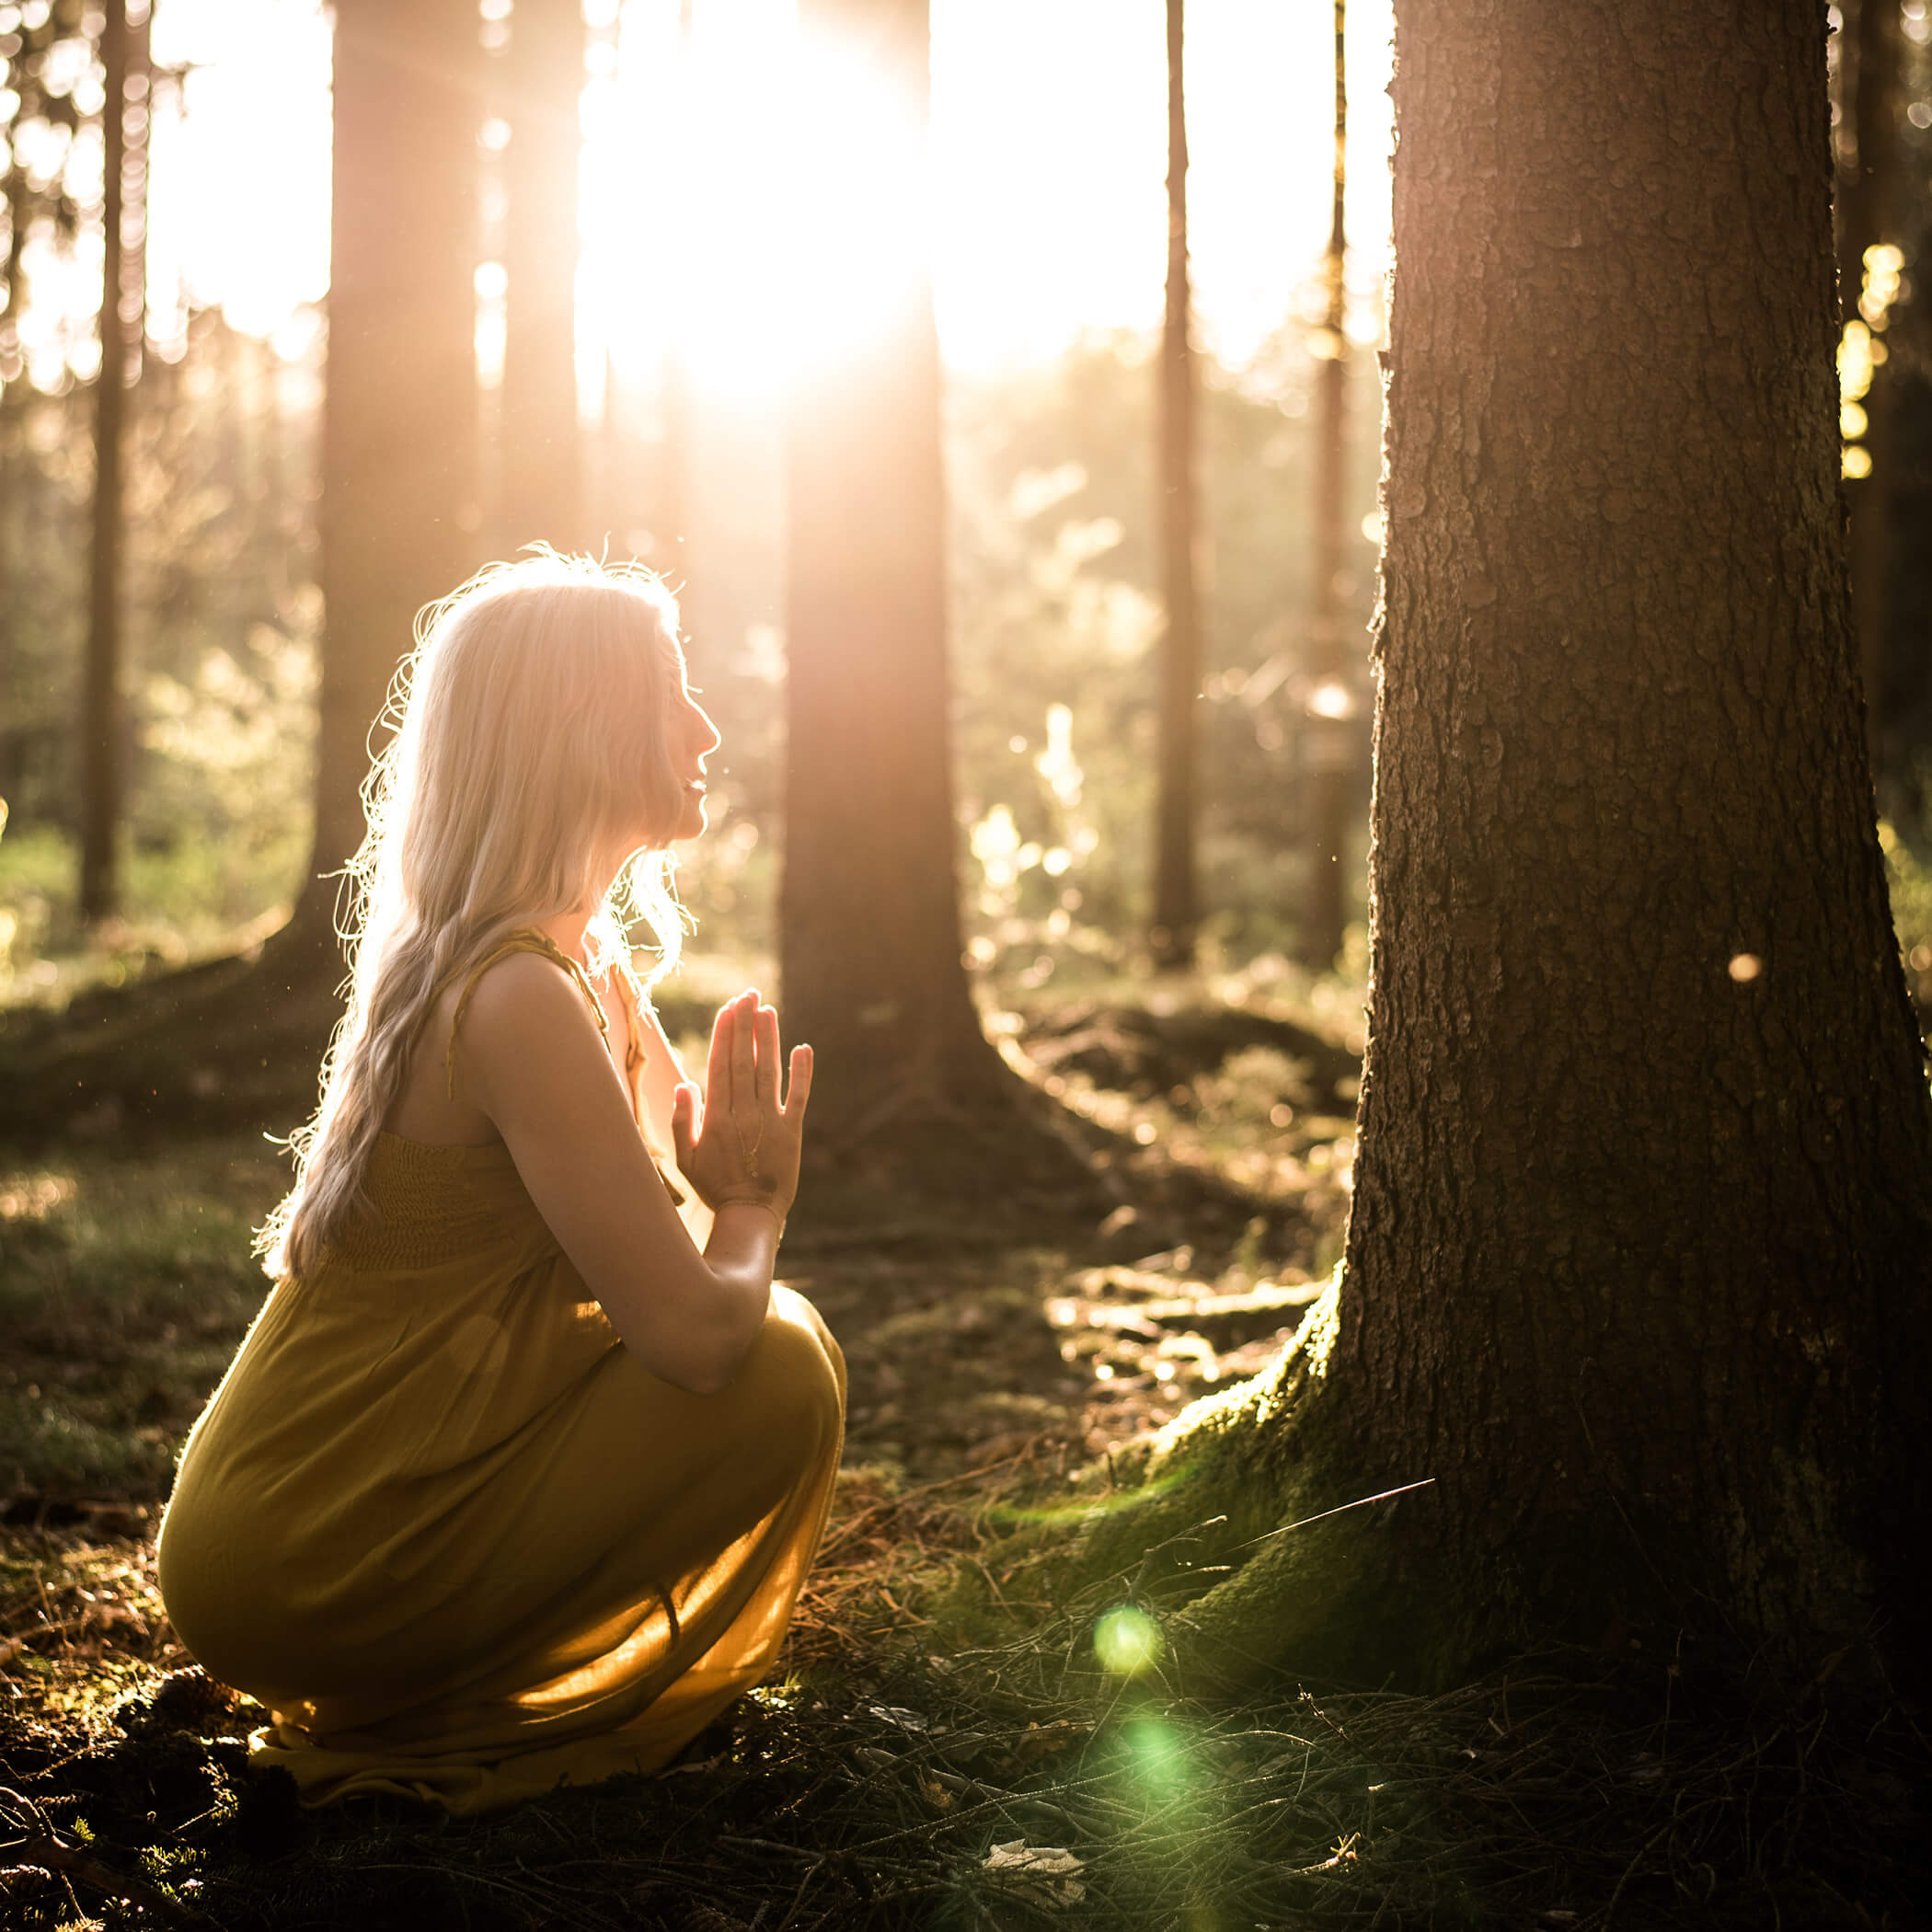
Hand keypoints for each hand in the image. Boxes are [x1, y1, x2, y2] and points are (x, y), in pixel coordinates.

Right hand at [670, 989, 811, 1223]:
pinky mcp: (792, 1132)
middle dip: (744, 1026)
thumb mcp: (685, 1159)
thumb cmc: (714, 1187)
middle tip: (748, 995)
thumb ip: (681, 1121)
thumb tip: (684, 1085)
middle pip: (742, 1061)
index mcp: (715, 1118)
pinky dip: (801, 1073)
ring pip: (768, 1072)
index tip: (727, 1008)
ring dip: (768, 1039)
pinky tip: (802, 1048)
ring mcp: (768, 1122)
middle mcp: (742, 1114)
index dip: (724, 1035)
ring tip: (767, 1010)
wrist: (750, 1215)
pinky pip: (798, 1097)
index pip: (719, 1066)